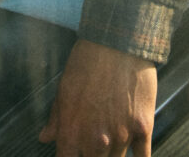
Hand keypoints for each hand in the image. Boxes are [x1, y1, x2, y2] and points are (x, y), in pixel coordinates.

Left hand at [39, 39, 155, 155]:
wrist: (117, 43)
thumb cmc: (87, 61)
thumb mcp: (64, 87)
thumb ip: (56, 117)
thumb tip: (45, 137)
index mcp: (72, 130)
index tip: (73, 153)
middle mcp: (96, 139)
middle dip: (91, 155)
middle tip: (93, 144)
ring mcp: (121, 135)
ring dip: (112, 154)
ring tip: (110, 141)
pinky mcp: (143, 128)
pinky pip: (143, 156)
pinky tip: (135, 156)